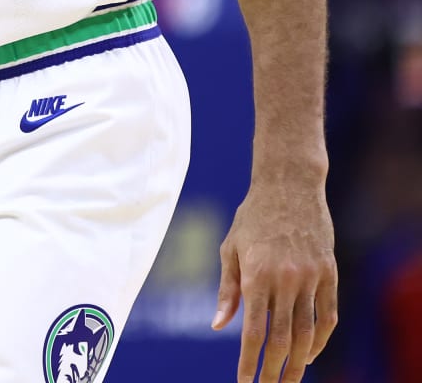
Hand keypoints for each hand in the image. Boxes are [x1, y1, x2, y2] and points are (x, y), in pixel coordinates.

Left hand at [213, 174, 337, 381]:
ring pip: (309, 332)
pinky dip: (321, 338)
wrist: (289, 186)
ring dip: (301, 361)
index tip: (245, 382)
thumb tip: (220, 327)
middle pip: (284, 339)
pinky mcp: (329, 273)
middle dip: (276, 369)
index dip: (249, 361)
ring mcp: (311, 277)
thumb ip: (228, 291)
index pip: (254, 331)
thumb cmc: (252, 217)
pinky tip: (311, 352)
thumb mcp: (230, 249)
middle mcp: (286, 280)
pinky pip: (328, 315)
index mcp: (256, 275)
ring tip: (291, 379)